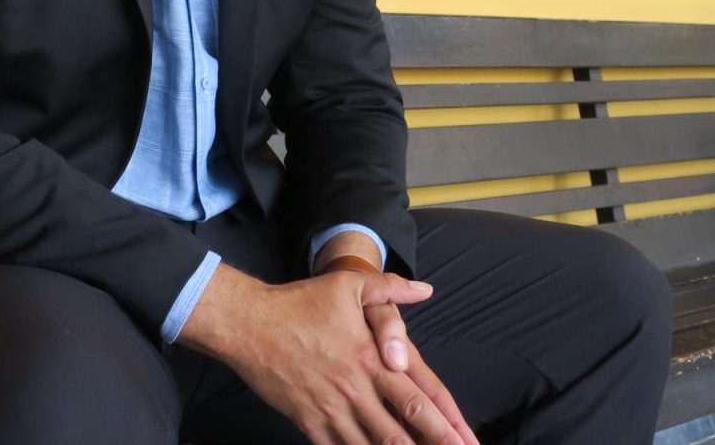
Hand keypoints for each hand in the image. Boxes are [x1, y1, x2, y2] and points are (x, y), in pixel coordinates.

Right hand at [179, 264, 473, 444]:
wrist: (248, 323)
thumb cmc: (299, 303)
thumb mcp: (349, 285)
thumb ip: (390, 288)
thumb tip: (425, 290)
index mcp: (372, 359)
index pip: (418, 398)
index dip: (446, 423)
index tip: (467, 440)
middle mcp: (356, 389)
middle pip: (402, 431)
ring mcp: (331, 409)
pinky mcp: (307, 421)